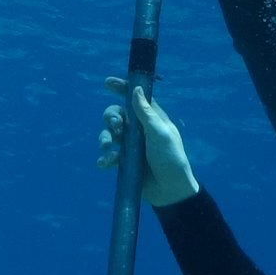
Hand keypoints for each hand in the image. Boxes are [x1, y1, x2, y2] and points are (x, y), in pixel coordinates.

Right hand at [98, 80, 199, 209]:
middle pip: (116, 115)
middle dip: (110, 117)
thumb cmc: (171, 158)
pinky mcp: (124, 163)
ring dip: (104, 137)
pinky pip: (108, 156)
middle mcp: (139, 130)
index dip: (122, 89)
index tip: (108, 83)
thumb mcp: (160, 133)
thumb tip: (136, 89)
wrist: (170, 191)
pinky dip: (105, 158)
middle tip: (115, 125)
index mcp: (151, 119)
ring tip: (106, 145)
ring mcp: (130, 147)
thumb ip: (146, 113)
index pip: (135, 98)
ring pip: (109, 134)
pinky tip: (106, 163)